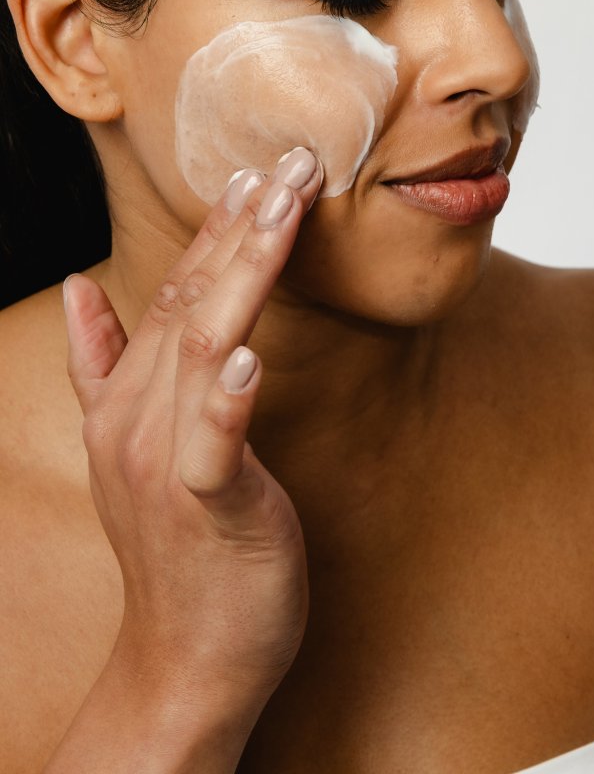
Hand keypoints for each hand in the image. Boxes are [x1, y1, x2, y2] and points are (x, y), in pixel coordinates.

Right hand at [63, 148, 322, 719]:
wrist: (185, 656)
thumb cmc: (182, 543)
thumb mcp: (137, 443)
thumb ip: (106, 363)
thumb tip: (80, 288)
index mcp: (132, 398)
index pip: (175, 292)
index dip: (218, 230)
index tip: (257, 171)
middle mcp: (141, 419)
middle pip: (192, 303)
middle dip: (243, 227)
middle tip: (290, 162)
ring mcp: (169, 463)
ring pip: (204, 350)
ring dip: (240, 276)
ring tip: (277, 213)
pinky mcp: (208, 509)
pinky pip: (216, 448)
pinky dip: (229, 401)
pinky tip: (247, 359)